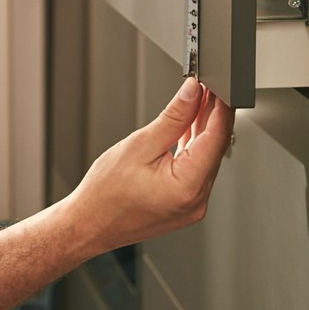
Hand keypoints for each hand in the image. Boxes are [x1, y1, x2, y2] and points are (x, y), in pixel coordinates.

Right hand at [66, 77, 232, 253]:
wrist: (89, 223)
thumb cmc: (105, 193)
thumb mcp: (140, 144)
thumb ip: (173, 117)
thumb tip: (192, 93)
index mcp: (188, 187)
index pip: (217, 138)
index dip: (219, 108)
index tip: (216, 87)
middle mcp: (196, 200)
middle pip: (215, 148)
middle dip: (212, 115)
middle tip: (205, 88)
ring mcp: (193, 205)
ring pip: (207, 158)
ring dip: (203, 130)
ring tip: (197, 101)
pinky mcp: (186, 204)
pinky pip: (197, 170)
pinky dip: (194, 147)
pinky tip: (190, 127)